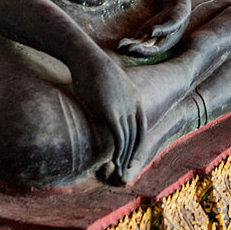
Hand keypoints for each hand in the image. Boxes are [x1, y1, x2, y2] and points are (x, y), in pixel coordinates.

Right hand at [72, 54, 145, 178]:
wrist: (88, 60)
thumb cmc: (94, 72)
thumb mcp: (110, 89)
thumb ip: (113, 103)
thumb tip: (105, 115)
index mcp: (136, 99)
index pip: (142, 127)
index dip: (138, 144)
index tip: (132, 156)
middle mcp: (134, 105)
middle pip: (137, 136)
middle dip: (132, 155)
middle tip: (125, 169)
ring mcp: (123, 108)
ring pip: (129, 139)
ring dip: (124, 157)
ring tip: (118, 169)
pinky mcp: (111, 112)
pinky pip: (119, 137)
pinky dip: (118, 151)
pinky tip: (113, 161)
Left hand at [117, 0, 191, 58]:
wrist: (176, 11)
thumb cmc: (177, 16)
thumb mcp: (174, 21)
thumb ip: (164, 28)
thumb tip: (151, 33)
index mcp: (164, 45)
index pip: (152, 51)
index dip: (142, 51)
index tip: (133, 48)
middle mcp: (156, 45)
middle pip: (143, 50)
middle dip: (134, 49)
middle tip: (125, 47)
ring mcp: (149, 41)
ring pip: (137, 46)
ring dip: (129, 46)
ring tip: (120, 45)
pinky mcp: (144, 36)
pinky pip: (135, 41)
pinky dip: (128, 42)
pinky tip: (121, 43)